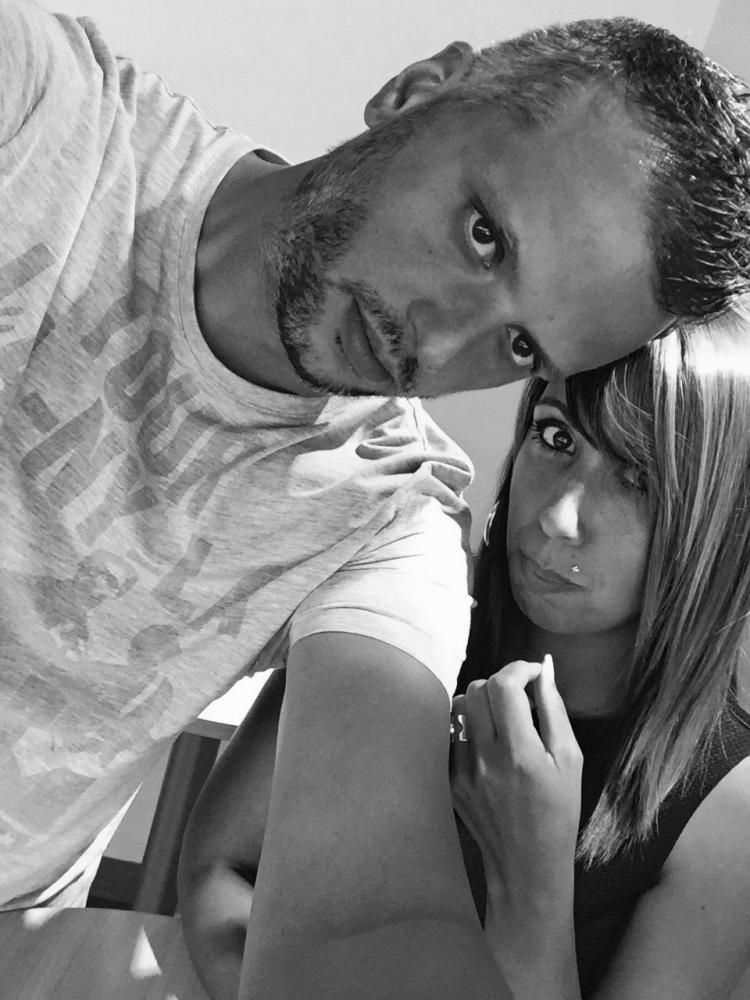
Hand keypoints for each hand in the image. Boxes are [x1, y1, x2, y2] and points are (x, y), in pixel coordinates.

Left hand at [451, 657, 582, 918]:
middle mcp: (486, 759)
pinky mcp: (449, 780)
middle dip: (501, 682)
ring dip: (481, 701)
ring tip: (503, 718)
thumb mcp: (570, 761)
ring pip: (459, 707)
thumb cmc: (558, 812)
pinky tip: (488, 741)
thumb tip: (545, 668)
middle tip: (520, 697)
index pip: (504, 685)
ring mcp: (462, 770)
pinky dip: (469, 726)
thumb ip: (554, 710)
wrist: (526, 865)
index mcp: (521, 753)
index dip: (520, 668)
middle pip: (478, 689)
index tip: (534, 674)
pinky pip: (452, 734)